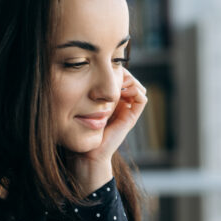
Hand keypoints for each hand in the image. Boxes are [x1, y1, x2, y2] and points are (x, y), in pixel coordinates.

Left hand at [70, 68, 146, 192]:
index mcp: (107, 98)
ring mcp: (126, 110)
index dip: (114, 69)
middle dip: (122, 73)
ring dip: (130, 80)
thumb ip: (85, 90)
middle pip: (129, 79)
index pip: (118, 76)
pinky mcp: (131, 117)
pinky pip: (141, 98)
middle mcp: (119, 103)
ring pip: (137, 86)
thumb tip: (84, 70)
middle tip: (113, 72)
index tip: (104, 68)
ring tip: (118, 81)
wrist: (87, 152)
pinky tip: (123, 90)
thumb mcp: (80, 103)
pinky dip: (136, 90)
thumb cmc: (78, 128)